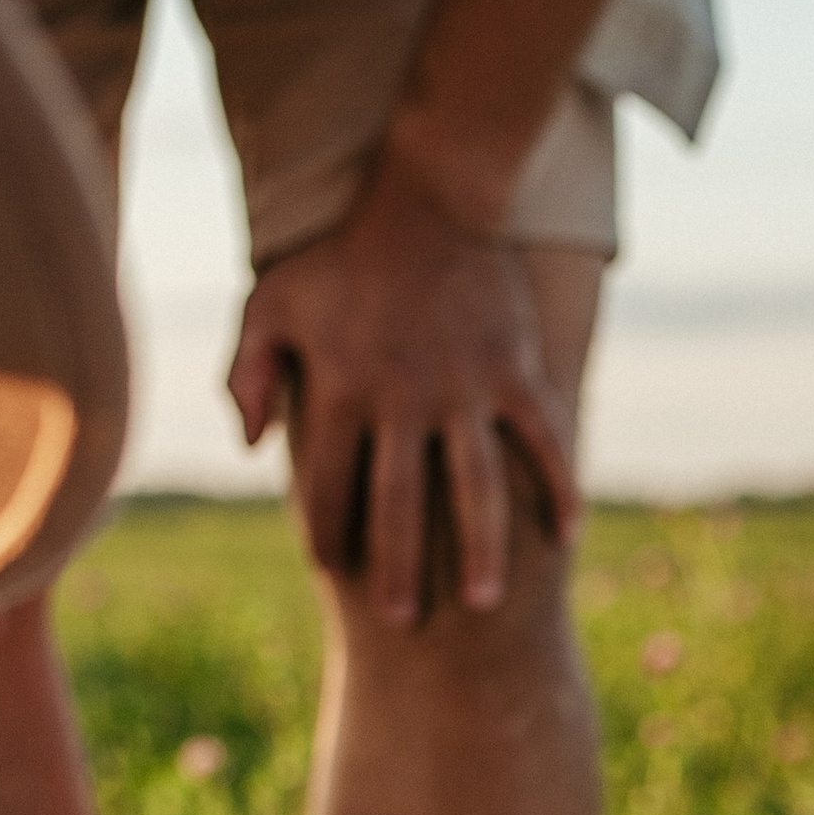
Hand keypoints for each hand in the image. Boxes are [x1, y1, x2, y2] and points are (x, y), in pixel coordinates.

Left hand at [228, 146, 580, 628]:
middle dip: (395, 568)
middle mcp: (402, 397)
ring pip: (475, 487)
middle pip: (398, 504)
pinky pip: (543, 440)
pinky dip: (558, 486)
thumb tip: (253, 446)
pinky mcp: (516, 370)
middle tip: (400, 621)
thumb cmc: (339, 254)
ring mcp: (466, 386)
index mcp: (340, 386)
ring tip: (480, 603)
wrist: (427, 192)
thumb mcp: (270, 301)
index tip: (330, 572)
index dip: (326, 535)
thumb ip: (248, 372)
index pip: (327, 484)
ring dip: (478, 549)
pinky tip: (564, 536)